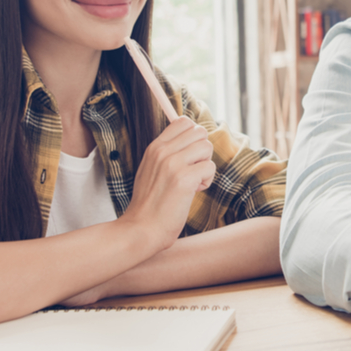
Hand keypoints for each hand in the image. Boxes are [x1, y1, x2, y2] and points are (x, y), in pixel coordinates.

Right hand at [120, 116, 216, 250]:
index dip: (193, 138)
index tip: (190, 156)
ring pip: (207, 147)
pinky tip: (192, 192)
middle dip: (202, 151)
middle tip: (192, 170)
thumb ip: (166, 154)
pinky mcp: (184, 179)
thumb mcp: (150, 170)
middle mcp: (163, 151)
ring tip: (191, 182)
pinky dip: (206, 182)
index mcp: (154, 147)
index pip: (183, 122)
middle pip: (199, 132)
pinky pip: (210, 168)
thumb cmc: (149, 203)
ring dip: (204, 166)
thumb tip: (192, 140)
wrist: (141, 228)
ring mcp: (173, 164)